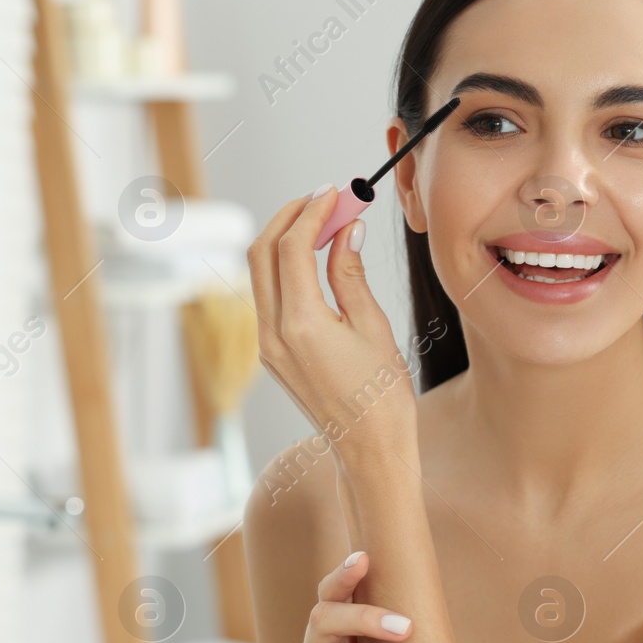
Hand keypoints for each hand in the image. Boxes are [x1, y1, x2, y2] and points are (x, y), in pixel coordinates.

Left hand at [247, 186, 418, 465]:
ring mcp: (267, 346)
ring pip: (260, 274)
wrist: (368, 449)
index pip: (292, 247)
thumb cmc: (382, 396)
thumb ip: (350, 274)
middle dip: (289, 217)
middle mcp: (273, 335)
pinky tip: (315, 259)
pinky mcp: (271, 354)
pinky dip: (286, 269)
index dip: (312, 211)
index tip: (334, 193)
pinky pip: (269, 297)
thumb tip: (346, 231)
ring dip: (286, 240)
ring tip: (324, 224)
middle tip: (323, 200)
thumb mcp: (373, 326)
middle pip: (262, 253)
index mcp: (301, 325)